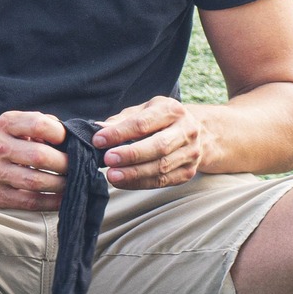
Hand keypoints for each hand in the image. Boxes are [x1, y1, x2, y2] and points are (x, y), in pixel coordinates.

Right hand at [0, 111, 68, 209]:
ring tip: (73, 182)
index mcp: (4, 125)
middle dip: (65, 163)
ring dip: (61, 184)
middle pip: (39, 156)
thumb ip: (43, 125)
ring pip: (36, 181)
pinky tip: (63, 198)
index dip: (59, 133)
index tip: (68, 140)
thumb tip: (73, 138)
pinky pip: (30, 202)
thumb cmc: (6, 142)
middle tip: (78, 166)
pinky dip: (51, 202)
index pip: (38, 124)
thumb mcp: (17, 125)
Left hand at [91, 96, 207, 189]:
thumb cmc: (160, 120)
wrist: (194, 133)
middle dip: (131, 155)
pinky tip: (123, 182)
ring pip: (161, 167)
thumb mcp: (143, 111)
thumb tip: (99, 129)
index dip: (120, 133)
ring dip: (134, 173)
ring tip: (112, 175)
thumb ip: (122, 120)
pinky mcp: (188, 171)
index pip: (144, 123)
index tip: (98, 140)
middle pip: (158, 146)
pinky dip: (140, 183)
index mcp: (173, 110)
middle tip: (108, 160)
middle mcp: (186, 130)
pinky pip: (163, 181)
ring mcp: (191, 153)